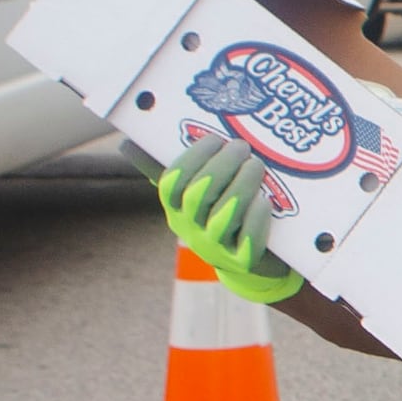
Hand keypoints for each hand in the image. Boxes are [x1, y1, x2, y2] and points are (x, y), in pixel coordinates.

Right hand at [156, 135, 300, 302]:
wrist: (255, 262)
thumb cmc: (229, 214)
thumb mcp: (207, 191)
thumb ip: (190, 167)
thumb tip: (136, 140)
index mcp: (177, 208)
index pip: (172, 182)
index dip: (191, 158)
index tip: (214, 138)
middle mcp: (191, 228)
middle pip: (197, 196)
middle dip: (220, 166)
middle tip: (242, 146)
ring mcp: (216, 248)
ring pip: (222, 216)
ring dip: (240, 187)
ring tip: (256, 166)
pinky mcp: (243, 262)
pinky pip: (247, 241)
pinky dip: (255, 219)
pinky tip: (265, 201)